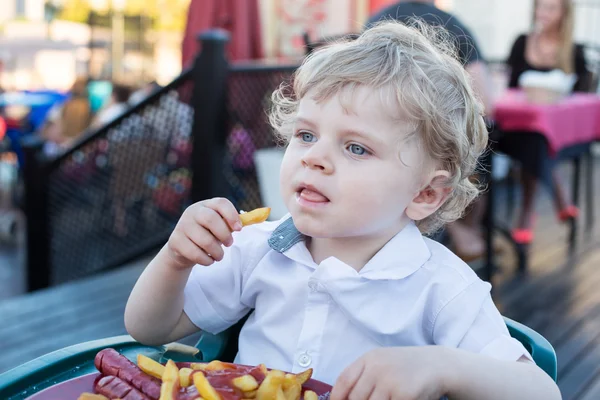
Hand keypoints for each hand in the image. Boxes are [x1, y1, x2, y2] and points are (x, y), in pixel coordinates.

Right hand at [166, 197, 241, 268]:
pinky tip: (209, 260)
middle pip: (211, 219)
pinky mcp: (175, 241)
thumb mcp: (218, 227)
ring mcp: (182, 225)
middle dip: (224, 234)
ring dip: (217, 252)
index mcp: (206, 205)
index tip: (239, 229)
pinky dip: (206, 260)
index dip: (232, 215)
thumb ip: (231, 224)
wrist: (182, 249)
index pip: (221, 203)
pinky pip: (195, 253)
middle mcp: (192, 212)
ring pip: (204, 240)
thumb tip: (255, 218)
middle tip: (229, 244)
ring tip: (219, 256)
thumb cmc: (206, 235)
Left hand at [331, 347, 448, 399]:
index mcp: (369, 358)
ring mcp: (391, 381)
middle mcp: (377, 368)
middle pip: (356, 398)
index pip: (344, 380)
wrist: (439, 365)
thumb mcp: (382, 363)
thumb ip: (364, 376)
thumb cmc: (407, 367)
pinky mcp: (405, 395)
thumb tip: (343, 398)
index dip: (337, 397)